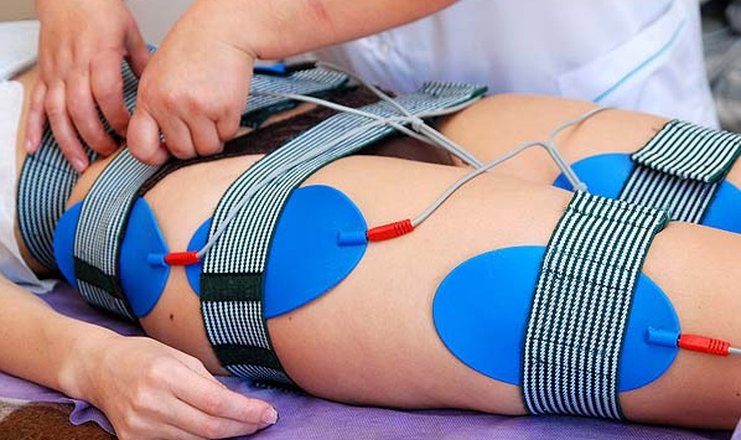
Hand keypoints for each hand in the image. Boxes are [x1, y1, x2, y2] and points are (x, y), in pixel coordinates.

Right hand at [27, 0, 150, 171]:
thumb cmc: (98, 9)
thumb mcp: (129, 32)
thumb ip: (142, 63)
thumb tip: (157, 90)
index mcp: (99, 56)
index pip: (106, 95)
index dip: (118, 118)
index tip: (130, 133)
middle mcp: (74, 67)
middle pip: (81, 110)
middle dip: (95, 136)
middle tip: (110, 152)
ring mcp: (56, 73)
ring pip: (57, 113)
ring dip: (67, 141)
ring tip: (80, 163)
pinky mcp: (44, 75)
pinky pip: (36, 104)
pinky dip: (33, 128)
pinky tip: (35, 147)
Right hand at [65, 334, 276, 438]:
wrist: (99, 368)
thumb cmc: (144, 356)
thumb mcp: (180, 357)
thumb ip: (208, 382)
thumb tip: (238, 404)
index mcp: (165, 374)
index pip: (216, 402)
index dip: (247, 412)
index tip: (268, 413)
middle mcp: (150, 402)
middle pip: (209, 427)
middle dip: (243, 427)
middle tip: (263, 421)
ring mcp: (139, 425)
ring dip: (225, 434)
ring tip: (244, 424)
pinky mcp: (132, 439)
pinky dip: (199, 438)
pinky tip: (215, 428)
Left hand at [127, 1, 252, 163]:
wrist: (221, 31)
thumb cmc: (190, 52)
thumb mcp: (157, 77)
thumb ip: (154, 109)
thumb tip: (160, 146)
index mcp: (148, 98)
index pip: (140, 146)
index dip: (152, 157)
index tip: (164, 153)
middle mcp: (170, 105)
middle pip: (181, 152)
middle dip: (192, 143)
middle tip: (198, 123)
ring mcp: (198, 108)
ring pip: (206, 148)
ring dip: (213, 137)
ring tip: (212, 114)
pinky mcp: (225, 108)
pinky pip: (227, 135)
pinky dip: (229, 126)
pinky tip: (225, 105)